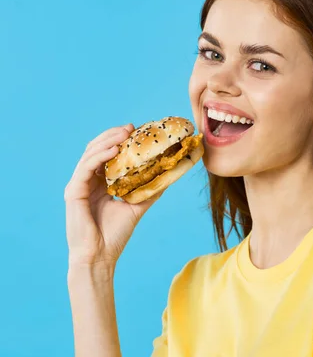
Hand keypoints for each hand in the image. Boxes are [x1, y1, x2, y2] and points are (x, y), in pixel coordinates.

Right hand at [65, 123, 163, 268]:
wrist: (100, 256)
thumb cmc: (114, 235)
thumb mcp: (136, 207)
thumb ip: (148, 192)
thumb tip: (167, 178)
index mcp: (99, 183)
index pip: (107, 155)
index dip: (120, 141)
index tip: (137, 131)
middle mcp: (87, 181)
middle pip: (97, 149)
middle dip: (114, 135)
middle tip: (132, 127)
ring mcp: (78, 185)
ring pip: (90, 154)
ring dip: (108, 141)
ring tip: (125, 133)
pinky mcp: (73, 191)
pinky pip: (86, 167)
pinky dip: (100, 156)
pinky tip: (115, 149)